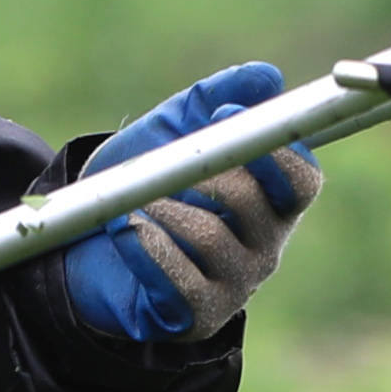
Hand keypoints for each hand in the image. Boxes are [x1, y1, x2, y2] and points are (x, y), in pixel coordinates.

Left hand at [60, 64, 320, 347]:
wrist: (86, 247)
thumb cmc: (143, 188)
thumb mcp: (171, 135)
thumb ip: (213, 102)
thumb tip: (266, 76)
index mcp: (272, 203)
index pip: (304, 181)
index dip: (272, 149)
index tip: (225, 117)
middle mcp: (265, 247)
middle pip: (255, 206)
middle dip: (204, 177)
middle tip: (166, 166)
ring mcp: (235, 286)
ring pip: (210, 237)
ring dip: (161, 209)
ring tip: (132, 202)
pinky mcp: (198, 316)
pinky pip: (180, 278)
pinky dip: (147, 248)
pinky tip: (125, 231)